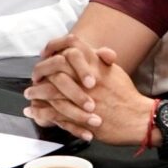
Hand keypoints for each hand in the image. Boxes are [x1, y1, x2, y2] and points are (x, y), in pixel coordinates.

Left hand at [25, 35, 147, 145]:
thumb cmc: (126, 95)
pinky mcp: (78, 116)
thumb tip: (94, 50)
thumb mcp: (114, 71)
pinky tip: (33, 112)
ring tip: (29, 94)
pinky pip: (54, 113)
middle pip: (55, 69)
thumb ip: (101, 59)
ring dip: (37, 93)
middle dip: (40, 72)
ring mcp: (81, 98)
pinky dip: (41, 112)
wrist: (137, 118)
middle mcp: (85, 79)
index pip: (69, 49)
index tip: (45, 56)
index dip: (53, 50)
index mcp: (94, 65)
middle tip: (33, 77)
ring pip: (51, 92)